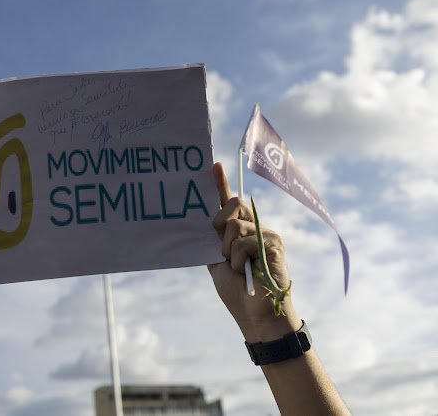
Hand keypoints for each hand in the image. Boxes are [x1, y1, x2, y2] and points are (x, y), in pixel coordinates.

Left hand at [208, 163, 299, 340]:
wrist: (255, 315)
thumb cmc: (237, 290)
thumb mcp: (217, 261)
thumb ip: (213, 240)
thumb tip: (206, 220)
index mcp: (239, 231)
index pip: (229, 203)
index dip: (221, 184)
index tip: (214, 165)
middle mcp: (254, 227)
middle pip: (232, 205)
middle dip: (219, 224)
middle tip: (222, 250)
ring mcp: (266, 234)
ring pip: (234, 226)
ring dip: (228, 252)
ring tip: (238, 268)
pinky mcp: (273, 243)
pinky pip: (243, 242)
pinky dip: (237, 260)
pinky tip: (246, 271)